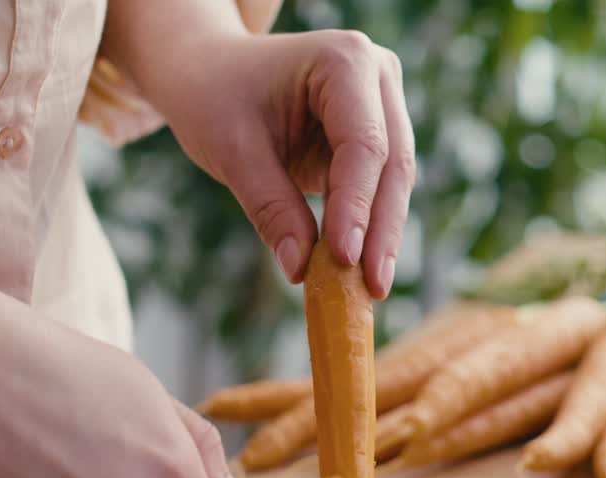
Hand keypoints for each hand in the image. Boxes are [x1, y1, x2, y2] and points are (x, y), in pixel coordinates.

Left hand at [161, 30, 415, 298]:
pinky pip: (381, 187)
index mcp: (344, 61)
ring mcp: (384, 103)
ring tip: (369, 288)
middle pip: (392, 164)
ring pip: (395, 181)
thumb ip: (272, 209)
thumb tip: (302, 271)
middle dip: (380, 229)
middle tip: (373, 287)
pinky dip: (370, 227)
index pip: (363, 144)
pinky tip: (362, 270)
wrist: (210, 70)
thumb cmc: (215, 96)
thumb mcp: (233, 151)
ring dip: (382, 235)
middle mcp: (378, 76)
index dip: (356, 205)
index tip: (343, 259)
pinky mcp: (379, 133)